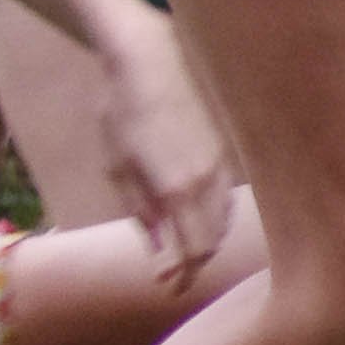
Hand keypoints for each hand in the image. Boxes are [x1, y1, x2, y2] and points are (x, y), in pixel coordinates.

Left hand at [93, 24, 237, 282]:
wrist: (150, 59)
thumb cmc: (122, 112)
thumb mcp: (118, 168)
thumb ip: (142, 212)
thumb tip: (160, 250)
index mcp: (177, 190)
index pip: (193, 250)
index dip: (182, 274)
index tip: (166, 285)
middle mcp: (208, 182)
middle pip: (212, 240)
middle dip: (194, 263)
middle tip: (172, 275)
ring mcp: (222, 165)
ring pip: (224, 219)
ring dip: (206, 240)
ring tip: (182, 250)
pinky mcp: (226, 150)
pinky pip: (226, 196)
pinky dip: (214, 216)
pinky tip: (197, 217)